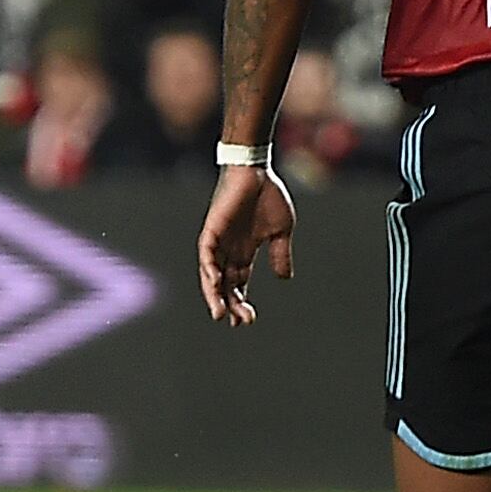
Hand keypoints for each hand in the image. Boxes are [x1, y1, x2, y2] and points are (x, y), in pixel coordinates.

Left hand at [196, 165, 296, 326]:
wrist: (257, 170)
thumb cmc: (268, 196)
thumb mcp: (281, 231)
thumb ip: (280, 254)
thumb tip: (284, 279)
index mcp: (244, 252)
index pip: (239, 284)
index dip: (241, 302)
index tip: (247, 320)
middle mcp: (228, 250)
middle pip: (224, 285)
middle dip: (230, 304)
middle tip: (238, 322)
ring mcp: (218, 241)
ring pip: (211, 274)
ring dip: (214, 294)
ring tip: (220, 313)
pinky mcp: (211, 229)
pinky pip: (206, 254)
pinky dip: (208, 270)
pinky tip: (215, 283)